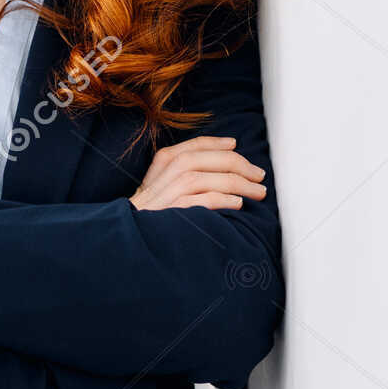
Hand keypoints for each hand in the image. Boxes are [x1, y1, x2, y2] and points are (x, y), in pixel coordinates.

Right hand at [129, 135, 266, 210]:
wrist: (128, 244)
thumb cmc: (153, 218)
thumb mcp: (164, 190)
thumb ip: (186, 174)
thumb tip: (226, 163)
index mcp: (160, 166)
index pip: (191, 147)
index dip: (216, 144)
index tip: (235, 145)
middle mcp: (160, 178)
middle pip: (199, 160)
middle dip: (235, 164)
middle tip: (259, 176)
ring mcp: (162, 197)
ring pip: (201, 178)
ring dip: (235, 183)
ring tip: (257, 192)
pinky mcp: (168, 216)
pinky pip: (198, 202)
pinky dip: (221, 200)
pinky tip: (238, 204)